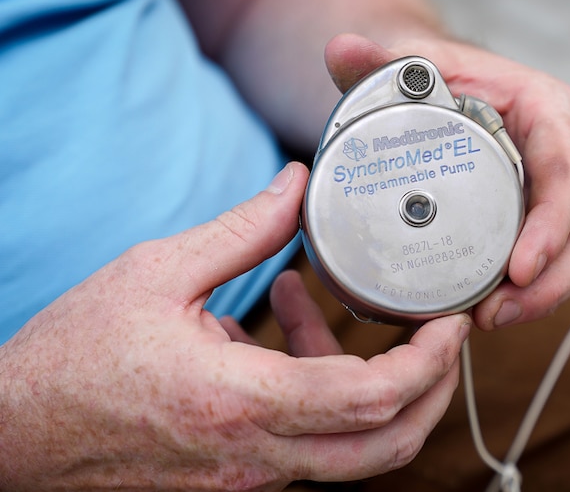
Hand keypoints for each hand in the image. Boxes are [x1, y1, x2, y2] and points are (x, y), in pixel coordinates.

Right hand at [0, 162, 470, 490]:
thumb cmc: (75, 357)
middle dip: (432, 390)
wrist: (15, 435)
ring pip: (355, 451)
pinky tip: (283, 323)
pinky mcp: (240, 476)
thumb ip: (242, 230)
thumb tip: (295, 183)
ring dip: (374, 384)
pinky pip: (310, 442)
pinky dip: (322, 388)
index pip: (372, 399)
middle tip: (441, 333)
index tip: (450, 321)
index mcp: (241, 402)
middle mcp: (256, 455)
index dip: (428, 362)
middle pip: (388, 446)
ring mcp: (250, 476)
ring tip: (338, 308)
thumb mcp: (155, 274)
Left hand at [325, 34, 569, 330]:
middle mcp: (563, 148)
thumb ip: (374, 62)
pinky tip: (493, 313)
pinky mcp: (545, 214)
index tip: (520, 268)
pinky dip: (537, 293)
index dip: (552, 222)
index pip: (564, 167)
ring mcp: (558, 187)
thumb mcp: (405, 65)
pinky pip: (559, 260)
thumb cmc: (428, 79)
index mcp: (543, 107)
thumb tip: (339, 48)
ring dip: (546, 295)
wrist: (438, 93)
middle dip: (552, 278)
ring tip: (492, 321)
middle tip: (497, 313)